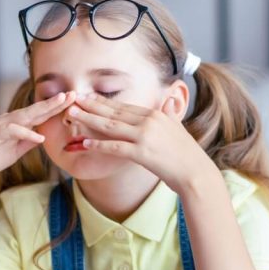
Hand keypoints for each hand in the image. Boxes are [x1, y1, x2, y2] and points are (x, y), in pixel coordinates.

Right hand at [0, 91, 76, 184]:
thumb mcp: (16, 151)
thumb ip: (28, 142)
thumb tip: (43, 136)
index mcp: (16, 124)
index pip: (40, 114)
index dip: (56, 107)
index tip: (73, 101)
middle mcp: (9, 120)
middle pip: (36, 109)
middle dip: (55, 102)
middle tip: (72, 93)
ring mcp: (0, 125)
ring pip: (25, 115)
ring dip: (43, 108)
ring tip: (61, 103)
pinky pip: (11, 131)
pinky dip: (25, 133)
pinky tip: (39, 136)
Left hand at [66, 93, 215, 194]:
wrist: (196, 173)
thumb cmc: (186, 154)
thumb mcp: (178, 128)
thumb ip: (170, 113)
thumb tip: (169, 100)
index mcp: (155, 114)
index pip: (124, 106)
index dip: (104, 101)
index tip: (88, 97)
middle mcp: (149, 121)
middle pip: (114, 112)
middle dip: (91, 105)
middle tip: (73, 99)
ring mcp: (145, 136)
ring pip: (111, 126)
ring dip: (89, 119)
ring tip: (72, 115)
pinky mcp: (143, 153)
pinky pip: (116, 147)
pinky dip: (99, 144)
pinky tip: (85, 143)